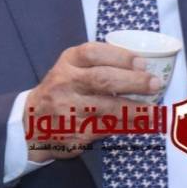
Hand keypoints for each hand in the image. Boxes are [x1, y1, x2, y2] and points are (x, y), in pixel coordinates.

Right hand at [23, 42, 161, 161]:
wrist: (31, 124)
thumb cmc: (63, 89)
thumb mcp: (71, 67)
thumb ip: (98, 62)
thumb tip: (142, 65)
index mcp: (68, 63)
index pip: (93, 53)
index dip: (119, 56)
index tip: (141, 62)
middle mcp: (65, 84)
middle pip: (102, 80)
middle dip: (133, 82)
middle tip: (155, 83)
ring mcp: (68, 110)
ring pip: (107, 109)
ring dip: (135, 109)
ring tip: (155, 110)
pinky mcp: (74, 134)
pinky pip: (106, 128)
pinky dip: (127, 125)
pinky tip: (142, 124)